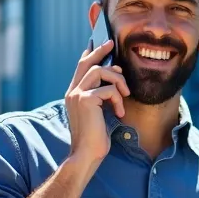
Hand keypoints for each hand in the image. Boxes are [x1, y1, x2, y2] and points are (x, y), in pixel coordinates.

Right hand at [64, 39, 130, 161]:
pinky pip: (108, 90)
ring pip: (100, 71)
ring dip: (118, 80)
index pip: (80, 68)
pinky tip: (120, 113)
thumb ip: (101, 96)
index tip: (99, 44)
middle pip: (87, 63)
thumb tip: (115, 78)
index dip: (90, 54)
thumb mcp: (99, 113)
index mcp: (74, 94)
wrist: (86, 154)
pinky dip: (118, 100)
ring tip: (125, 94)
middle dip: (101, 51)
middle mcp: (72, 92)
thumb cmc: (95, 137)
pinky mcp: (85, 100)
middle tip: (112, 44)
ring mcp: (77, 95)